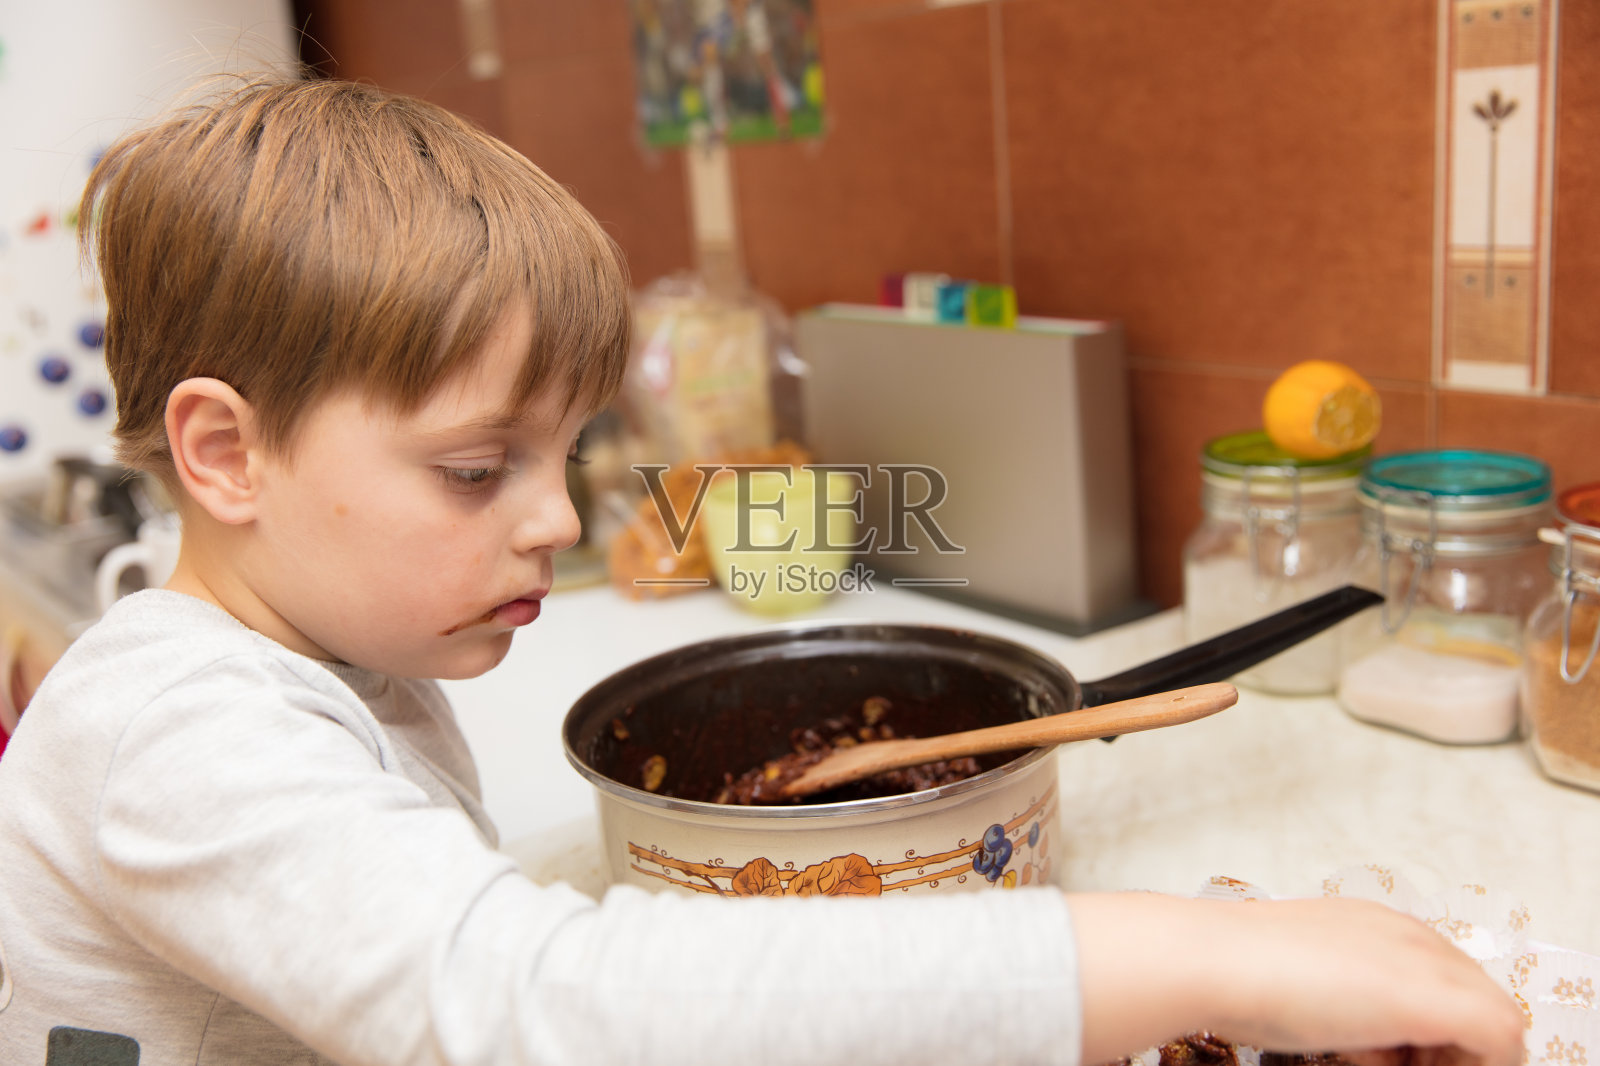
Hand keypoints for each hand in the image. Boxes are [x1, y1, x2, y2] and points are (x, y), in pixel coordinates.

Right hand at [1070, 894, 1523, 1065]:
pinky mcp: (1440, 1001)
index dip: (1423, 1034)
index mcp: (1378, 927)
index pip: (1441, 986)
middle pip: (1473, 1008)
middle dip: (1439, 1051)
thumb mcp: (1297, 980)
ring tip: (1361, 1057)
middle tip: (1369, 1060)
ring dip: (1440, 1060)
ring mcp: (1429, 966)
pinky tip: (1375, 1062)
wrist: (1211, 959)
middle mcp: (1412, 937)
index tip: (1372, 1054)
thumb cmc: (1235, 974)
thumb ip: (1336, 995)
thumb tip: (1347, 1030)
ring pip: (1491, 1032)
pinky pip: (1503, 1049)